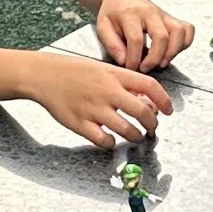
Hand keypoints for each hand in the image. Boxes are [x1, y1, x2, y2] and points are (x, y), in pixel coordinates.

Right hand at [25, 50, 172, 147]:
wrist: (44, 74)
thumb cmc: (74, 71)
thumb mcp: (103, 69)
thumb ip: (125, 83)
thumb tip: (147, 101)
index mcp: (114, 75)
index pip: (150, 86)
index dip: (164, 100)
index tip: (168, 111)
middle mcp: (107, 91)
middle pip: (142, 111)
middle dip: (152, 124)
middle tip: (152, 128)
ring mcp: (93, 108)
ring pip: (126, 129)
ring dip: (135, 136)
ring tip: (135, 135)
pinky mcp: (80, 123)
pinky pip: (103, 139)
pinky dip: (111, 142)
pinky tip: (110, 138)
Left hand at [93, 0, 195, 68]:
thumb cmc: (113, 12)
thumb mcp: (103, 26)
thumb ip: (112, 45)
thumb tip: (124, 61)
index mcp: (130, 13)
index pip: (136, 39)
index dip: (134, 58)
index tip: (131, 67)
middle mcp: (150, 12)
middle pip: (161, 36)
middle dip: (155, 58)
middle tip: (146, 68)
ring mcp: (164, 14)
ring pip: (178, 32)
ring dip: (173, 52)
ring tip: (162, 63)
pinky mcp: (173, 17)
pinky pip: (187, 29)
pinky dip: (185, 43)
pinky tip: (174, 51)